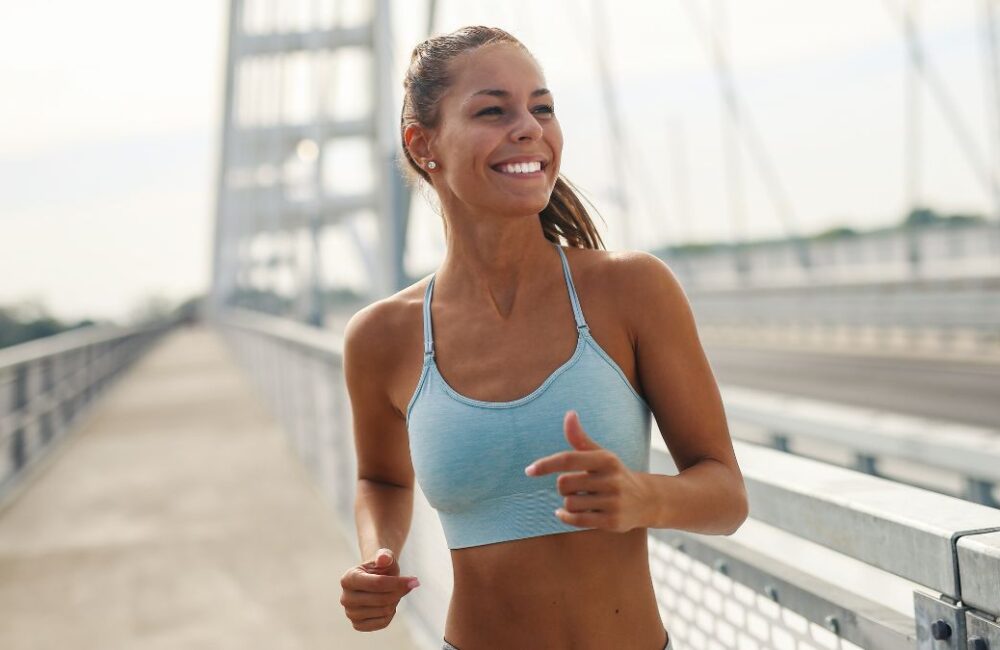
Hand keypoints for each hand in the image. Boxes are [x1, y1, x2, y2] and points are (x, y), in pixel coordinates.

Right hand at [339, 548, 419, 631]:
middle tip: (407, 585)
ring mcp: (350, 613)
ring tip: (393, 592)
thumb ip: (385, 556)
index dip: (398, 582)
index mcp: (348, 578)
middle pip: (382, 599)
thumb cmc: (380, 567)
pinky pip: (383, 622)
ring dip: (395, 601)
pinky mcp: (357, 625)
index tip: (415, 580)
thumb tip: (383, 558)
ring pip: (384, 611)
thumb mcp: (385, 557)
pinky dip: (391, 613)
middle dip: (399, 592)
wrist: (375, 579)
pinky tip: (388, 604)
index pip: (378, 583)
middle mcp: (345, 598)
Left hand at [524, 410, 652, 532]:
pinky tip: (563, 513)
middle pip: (564, 484)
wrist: (647, 499)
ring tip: (582, 500)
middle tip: (576, 487)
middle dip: (563, 487)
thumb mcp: (600, 455)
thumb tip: (569, 414)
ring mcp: (613, 501)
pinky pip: (577, 520)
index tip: (529, 471)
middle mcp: (611, 479)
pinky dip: (565, 517)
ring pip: (569, 503)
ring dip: (568, 503)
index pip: (568, 459)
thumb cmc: (614, 474)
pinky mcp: (613, 522)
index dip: (546, 464)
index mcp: (606, 459)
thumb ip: (580, 438)